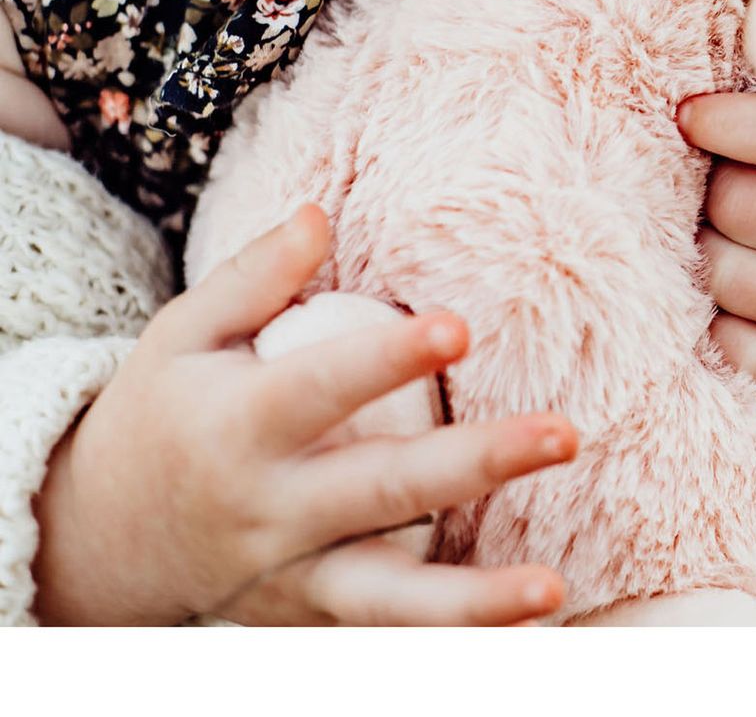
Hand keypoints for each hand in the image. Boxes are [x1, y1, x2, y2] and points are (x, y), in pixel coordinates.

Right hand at [32, 204, 574, 625]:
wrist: (97, 539)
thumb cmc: (163, 412)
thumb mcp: (183, 334)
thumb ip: (255, 276)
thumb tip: (318, 213)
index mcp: (239, 427)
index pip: (323, 388)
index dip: (389, 359)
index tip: (458, 327)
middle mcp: (270, 510)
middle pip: (384, 488)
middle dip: (477, 462)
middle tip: (564, 434)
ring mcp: (291, 577)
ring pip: (388, 596)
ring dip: (475, 599)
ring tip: (553, 589)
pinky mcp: (310, 616)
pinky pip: (386, 634)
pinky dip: (449, 637)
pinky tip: (526, 628)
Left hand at [677, 94, 755, 399]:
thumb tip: (689, 98)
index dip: (728, 124)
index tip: (687, 115)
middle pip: (739, 206)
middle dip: (714, 189)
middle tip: (726, 184)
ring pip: (722, 274)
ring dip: (706, 249)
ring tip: (730, 235)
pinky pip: (729, 346)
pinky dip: (714, 319)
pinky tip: (734, 291)